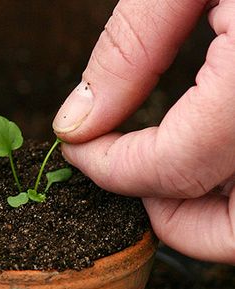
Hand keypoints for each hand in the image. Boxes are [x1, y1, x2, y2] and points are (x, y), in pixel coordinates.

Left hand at [53, 0, 234, 263]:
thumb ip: (129, 50)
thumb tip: (77, 121)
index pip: (171, 167)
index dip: (108, 167)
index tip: (77, 148)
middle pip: (227, 231)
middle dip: (164, 213)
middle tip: (124, 171)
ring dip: (202, 207)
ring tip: (162, 159)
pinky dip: (233, 182)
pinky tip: (209, 141)